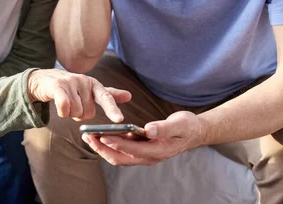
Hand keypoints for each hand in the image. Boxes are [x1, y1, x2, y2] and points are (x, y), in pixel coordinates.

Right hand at [27, 68, 131, 122]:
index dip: (112, 109)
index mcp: (94, 84)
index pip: (106, 98)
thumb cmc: (70, 88)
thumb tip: (129, 96)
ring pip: (76, 113)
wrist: (44, 80)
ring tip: (65, 102)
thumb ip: (108, 95)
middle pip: (88, 113)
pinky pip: (64, 107)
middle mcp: (84, 81)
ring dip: (69, 113)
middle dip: (79, 114)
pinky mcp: (57, 86)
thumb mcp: (90, 90)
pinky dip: (62, 112)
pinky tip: (60, 106)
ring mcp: (70, 82)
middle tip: (73, 103)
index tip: (119, 120)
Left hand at [81, 111, 204, 165]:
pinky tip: (101, 135)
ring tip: (89, 136)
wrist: (194, 132)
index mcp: (158, 151)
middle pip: (121, 158)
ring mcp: (145, 156)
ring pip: (120, 157)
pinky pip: (123, 152)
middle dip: (102, 148)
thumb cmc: (187, 126)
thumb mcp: (180, 124)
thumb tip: (148, 129)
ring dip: (103, 148)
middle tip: (87, 136)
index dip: (117, 144)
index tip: (102, 136)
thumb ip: (164, 127)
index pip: (133, 150)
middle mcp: (149, 157)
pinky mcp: (142, 151)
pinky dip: (111, 145)